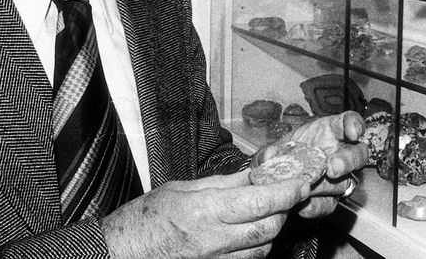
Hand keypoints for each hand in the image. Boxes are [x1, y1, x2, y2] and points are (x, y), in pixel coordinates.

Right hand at [101, 170, 310, 258]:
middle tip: (290, 191)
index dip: (286, 192)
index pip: (259, 202)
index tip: (300, 181)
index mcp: (203, 211)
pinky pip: (249, 258)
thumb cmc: (145, 217)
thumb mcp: (181, 189)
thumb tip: (254, 175)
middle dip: (285, 209)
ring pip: (263, 246)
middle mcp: (213, 239)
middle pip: (268, 227)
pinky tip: (253, 228)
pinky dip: (259, 242)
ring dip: (274, 226)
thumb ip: (222, 184)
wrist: (124, 251)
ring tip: (271, 207)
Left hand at [254, 111, 369, 217]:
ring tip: (308, 185)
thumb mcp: (272, 149)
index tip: (352, 132)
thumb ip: (269, 151)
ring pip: (344, 183)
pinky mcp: (329, 200)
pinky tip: (304, 203)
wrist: (275, 183)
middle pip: (358, 154)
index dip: (354, 125)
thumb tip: (270, 155)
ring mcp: (338, 179)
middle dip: (347, 161)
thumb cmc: (280, 158)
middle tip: (332, 168)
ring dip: (325, 186)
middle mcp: (340, 154)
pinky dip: (315, 205)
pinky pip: (329, 205)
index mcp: (329, 133)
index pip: (349, 122)